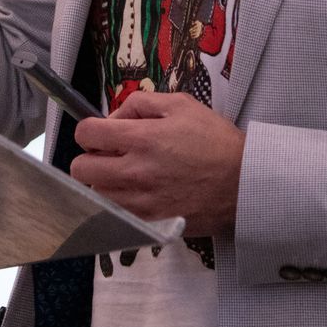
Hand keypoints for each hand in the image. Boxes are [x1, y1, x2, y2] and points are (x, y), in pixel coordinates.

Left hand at [70, 91, 243, 235]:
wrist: (245, 182)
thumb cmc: (215, 140)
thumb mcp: (181, 104)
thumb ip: (141, 103)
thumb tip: (114, 117)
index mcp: (141, 139)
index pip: (86, 134)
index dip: (90, 129)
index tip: (102, 132)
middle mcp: (134, 172)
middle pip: (80, 168)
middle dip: (90, 157)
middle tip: (110, 154)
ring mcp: (141, 202)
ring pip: (95, 194)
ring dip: (103, 181)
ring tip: (125, 174)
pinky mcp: (150, 223)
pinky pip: (116, 214)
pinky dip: (119, 203)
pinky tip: (138, 193)